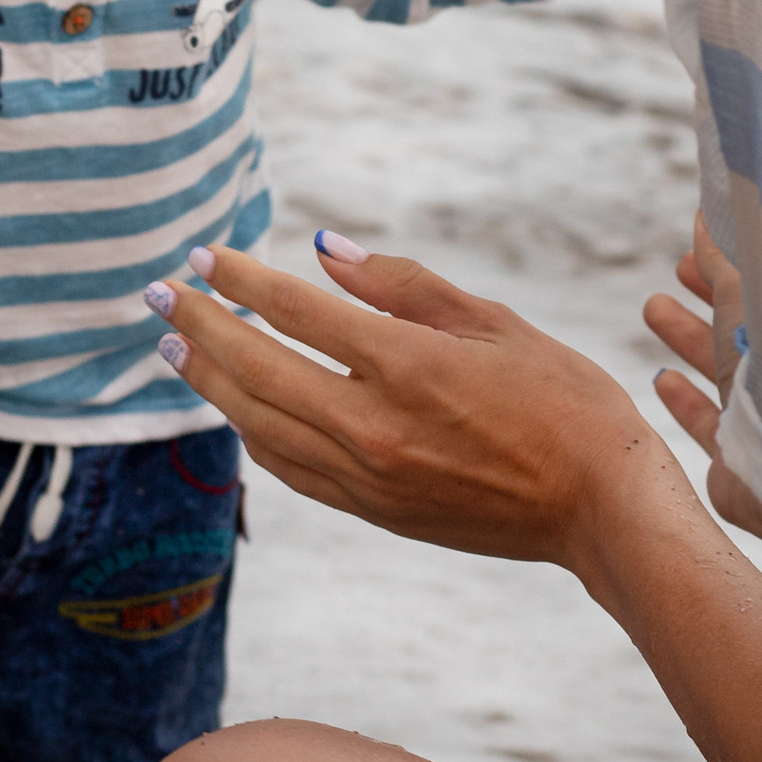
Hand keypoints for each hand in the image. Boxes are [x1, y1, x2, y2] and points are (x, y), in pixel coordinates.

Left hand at [145, 236, 700, 583]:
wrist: (601, 508)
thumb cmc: (566, 403)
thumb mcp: (494, 324)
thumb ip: (404, 286)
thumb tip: (326, 251)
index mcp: (408, 366)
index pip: (297, 310)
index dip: (242, 278)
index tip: (205, 255)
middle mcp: (374, 426)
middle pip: (258, 368)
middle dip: (201, 325)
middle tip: (160, 293)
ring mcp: (368, 477)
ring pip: (260, 425)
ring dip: (211, 383)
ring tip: (178, 346)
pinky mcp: (374, 511)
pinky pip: (290, 468)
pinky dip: (254, 433)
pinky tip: (237, 408)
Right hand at [643, 213, 761, 564]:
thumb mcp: (757, 291)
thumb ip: (727, 250)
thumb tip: (708, 204)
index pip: (760, 284)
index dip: (728, 260)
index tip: (699, 237)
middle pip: (742, 324)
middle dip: (709, 292)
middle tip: (678, 269)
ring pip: (721, 371)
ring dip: (687, 337)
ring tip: (653, 307)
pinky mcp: (743, 467)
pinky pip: (709, 428)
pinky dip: (685, 402)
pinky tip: (660, 381)